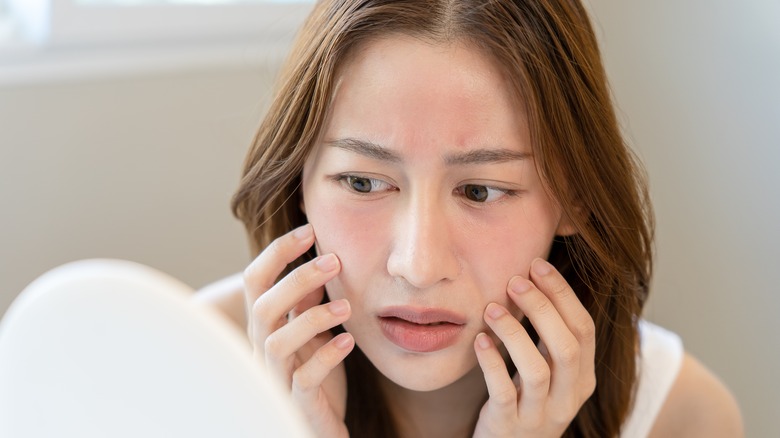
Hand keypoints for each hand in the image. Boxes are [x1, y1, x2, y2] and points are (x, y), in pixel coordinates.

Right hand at [244, 224, 353, 437]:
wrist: (319, 427)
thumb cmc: (316, 377)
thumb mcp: (313, 333)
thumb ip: (309, 303)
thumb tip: (319, 262)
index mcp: (267, 326)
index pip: (255, 280)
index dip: (277, 252)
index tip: (309, 230)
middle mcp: (264, 350)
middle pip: (263, 307)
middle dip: (296, 279)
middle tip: (334, 260)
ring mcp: (277, 378)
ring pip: (277, 343)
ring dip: (312, 318)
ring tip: (347, 306)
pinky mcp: (297, 403)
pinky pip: (303, 380)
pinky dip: (326, 357)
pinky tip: (349, 340)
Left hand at [472, 258, 595, 437]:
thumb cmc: (525, 401)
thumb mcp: (547, 372)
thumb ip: (547, 337)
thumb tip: (533, 277)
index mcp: (582, 379)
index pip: (584, 329)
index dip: (563, 294)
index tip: (538, 265)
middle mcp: (567, 399)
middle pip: (567, 347)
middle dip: (543, 307)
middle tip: (515, 280)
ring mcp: (539, 416)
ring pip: (538, 370)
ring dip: (514, 332)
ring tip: (492, 308)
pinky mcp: (508, 426)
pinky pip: (503, 392)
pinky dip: (492, 363)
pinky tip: (479, 340)